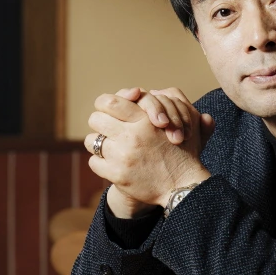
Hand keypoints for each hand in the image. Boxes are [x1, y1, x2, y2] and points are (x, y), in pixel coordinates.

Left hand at [85, 90, 213, 217]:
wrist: (184, 185)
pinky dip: (101, 162)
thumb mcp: (183, 119)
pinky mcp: (117, 175)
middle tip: (111, 129)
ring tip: (113, 147)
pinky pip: (93, 162)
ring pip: (92, 140)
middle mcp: (132, 136)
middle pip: (96, 119)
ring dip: (100, 143)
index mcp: (146, 120)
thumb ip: (166, 99)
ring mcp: (123, 156)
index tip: (111, 110)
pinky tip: (113, 163)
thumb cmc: (183, 150)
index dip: (106, 104)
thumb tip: (136, 90)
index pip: (109, 102)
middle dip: (102, 122)